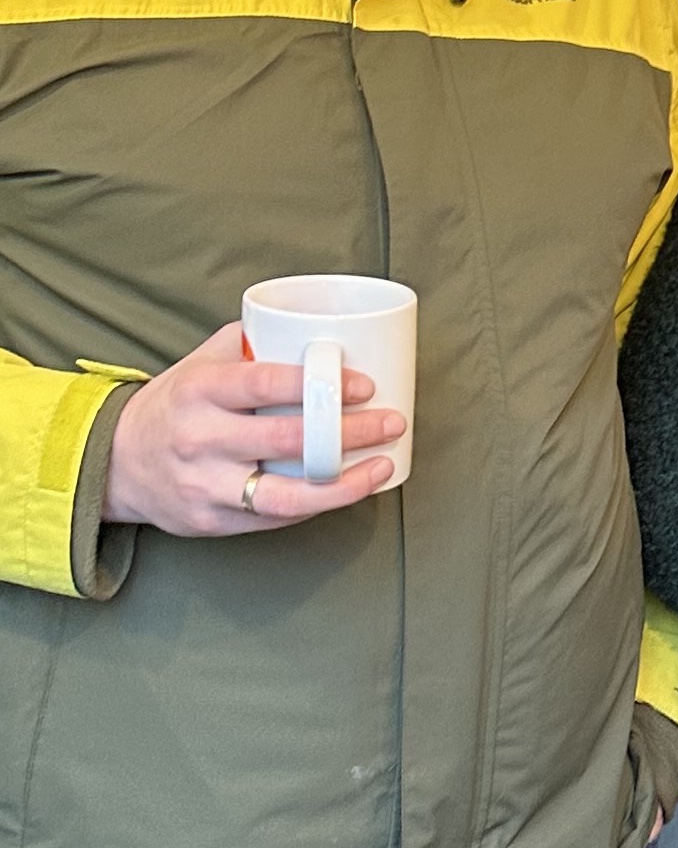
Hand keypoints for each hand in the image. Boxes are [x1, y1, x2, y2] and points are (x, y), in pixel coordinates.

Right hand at [102, 323, 401, 535]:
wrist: (116, 463)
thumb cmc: (177, 406)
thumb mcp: (200, 365)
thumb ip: (250, 344)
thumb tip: (314, 325)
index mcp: (198, 391)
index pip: (264, 384)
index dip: (319, 386)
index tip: (364, 385)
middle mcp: (200, 439)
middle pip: (287, 440)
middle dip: (349, 432)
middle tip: (391, 420)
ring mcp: (205, 485)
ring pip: (286, 494)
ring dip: (345, 484)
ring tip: (383, 466)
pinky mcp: (213, 521)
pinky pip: (276, 517)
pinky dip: (320, 505)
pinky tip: (351, 489)